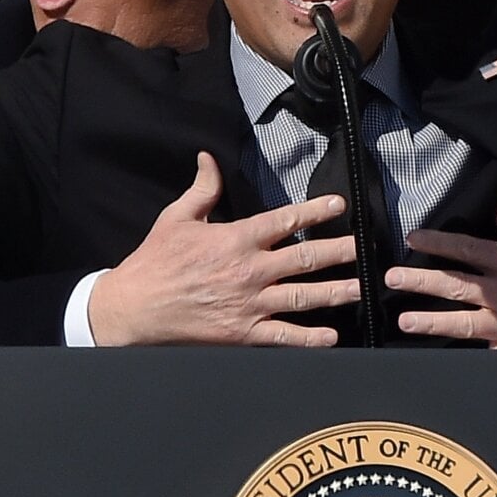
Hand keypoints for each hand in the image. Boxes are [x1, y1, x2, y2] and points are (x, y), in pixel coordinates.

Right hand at [86, 152, 360, 346]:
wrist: (133, 308)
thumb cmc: (154, 261)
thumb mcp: (176, 218)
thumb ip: (201, 189)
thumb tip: (208, 159)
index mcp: (235, 239)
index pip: (284, 221)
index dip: (315, 211)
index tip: (339, 204)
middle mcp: (249, 271)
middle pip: (304, 259)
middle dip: (338, 252)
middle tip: (364, 249)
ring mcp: (249, 304)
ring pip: (302, 296)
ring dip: (335, 292)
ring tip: (360, 288)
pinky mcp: (242, 333)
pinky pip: (283, 336)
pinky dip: (309, 338)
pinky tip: (331, 336)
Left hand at [387, 187, 496, 349]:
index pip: (467, 248)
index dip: (437, 242)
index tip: (413, 238)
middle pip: (453, 284)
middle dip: (418, 280)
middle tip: (391, 277)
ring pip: (458, 321)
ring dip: (428, 321)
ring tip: (404, 320)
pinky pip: (478, 350)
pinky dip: (457, 351)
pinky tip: (437, 353)